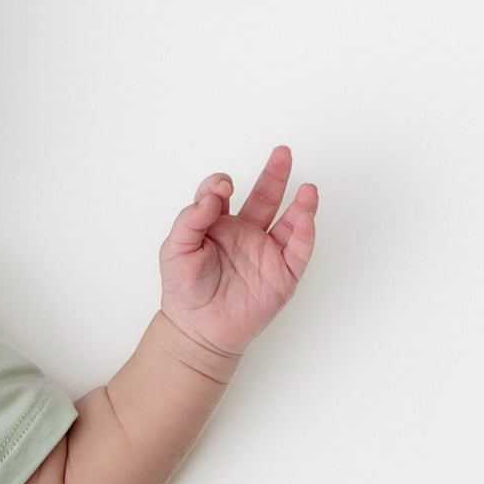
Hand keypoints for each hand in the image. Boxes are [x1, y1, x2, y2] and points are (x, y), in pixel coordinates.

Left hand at [157, 144, 316, 357]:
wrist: (198, 330)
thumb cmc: (185, 290)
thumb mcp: (175, 250)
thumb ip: (190, 219)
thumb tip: (212, 195)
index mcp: (218, 225)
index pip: (222, 194)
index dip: (220, 185)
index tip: (220, 189)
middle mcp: (245, 234)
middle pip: (264, 196)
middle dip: (273, 175)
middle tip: (282, 153)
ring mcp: (266, 252)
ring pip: (288, 221)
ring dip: (300, 202)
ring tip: (307, 187)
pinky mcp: (282, 274)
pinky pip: (299, 249)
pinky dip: (304, 231)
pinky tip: (305, 214)